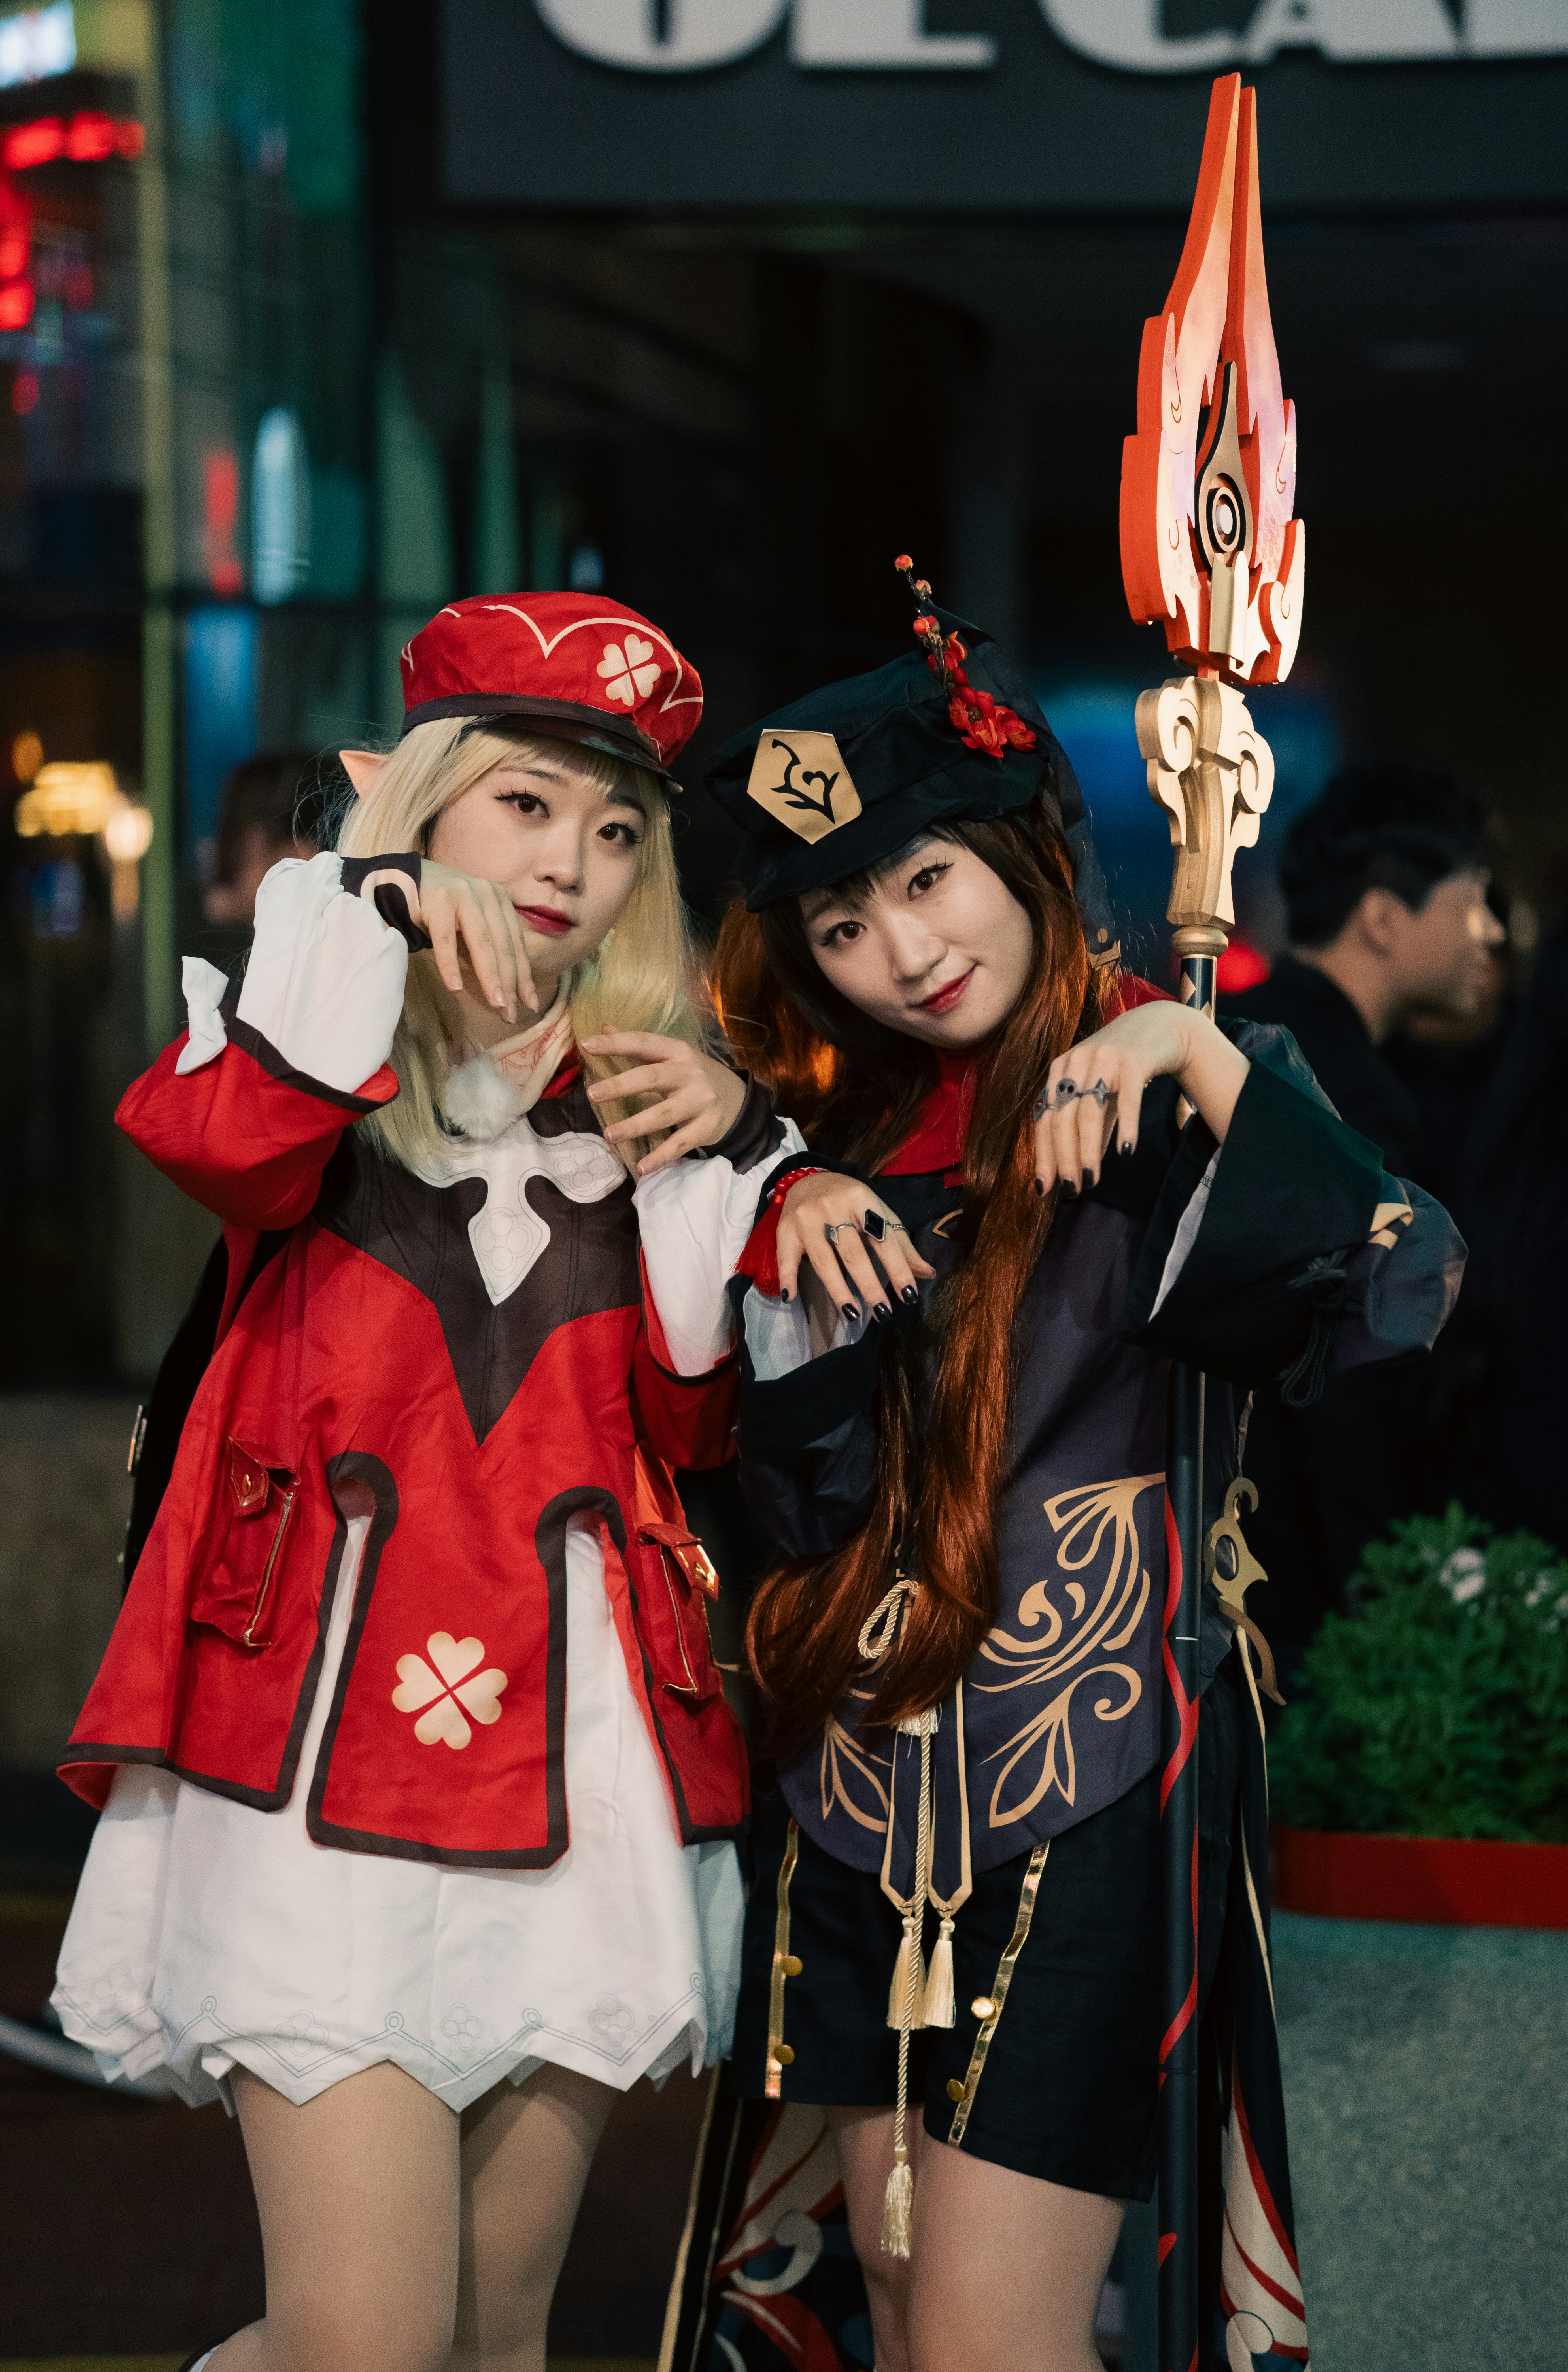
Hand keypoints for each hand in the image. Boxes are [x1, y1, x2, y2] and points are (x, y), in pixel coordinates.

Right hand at [360, 859, 537, 1021]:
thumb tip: (509, 995)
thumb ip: (490, 950)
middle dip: (510, 983)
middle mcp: (487, 894)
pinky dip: (450, 964)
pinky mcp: (438, 901)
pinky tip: (455, 987)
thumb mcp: (473, 926)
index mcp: (500, 901)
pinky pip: (445, 938)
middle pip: (503, 946)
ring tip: (496, 1004)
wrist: (406, 882)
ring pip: (482, 942)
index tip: (531, 1005)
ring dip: (490, 976)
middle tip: (511, 1015)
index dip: (524, 977)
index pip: (516, 945)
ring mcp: (463, 895)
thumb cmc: (445, 912)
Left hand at [580, 1032, 747, 1174]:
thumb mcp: (672, 1056)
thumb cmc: (693, 1076)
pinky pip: (680, 1143)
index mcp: (677, 1052)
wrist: (738, 1100)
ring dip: (635, 1125)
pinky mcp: (706, 1128)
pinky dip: (661, 1157)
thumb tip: (603, 1027)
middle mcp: (689, 1074)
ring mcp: (699, 1102)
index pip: (644, 1043)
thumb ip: (638, 1047)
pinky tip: (642, 1167)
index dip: (616, 1043)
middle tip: (592, 1094)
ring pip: (663, 1114)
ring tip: (609, 1135)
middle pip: (652, 1077)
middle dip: (621, 1085)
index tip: (587, 1044)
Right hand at [775, 1172, 934, 1321]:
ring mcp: (806, 1219)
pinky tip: (792, 1299)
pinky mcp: (785, 1230)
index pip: (884, 1239)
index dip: (898, 1268)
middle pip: (853, 1252)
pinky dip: (788, 1278)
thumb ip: (901, 1244)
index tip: (909, 1296)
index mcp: (862, 1200)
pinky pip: (786, 1258)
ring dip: (838, 1289)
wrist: (808, 1179)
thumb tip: (927, 1273)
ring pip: (823, 1260)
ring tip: (853, 1314)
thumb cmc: (850, 1202)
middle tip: (883, 1313)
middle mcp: (832, 1207)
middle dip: (869, 1285)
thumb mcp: (878, 1213)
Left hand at [1033, 1003, 1247, 1194]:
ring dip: (1089, 1150)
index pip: (1045, 1119)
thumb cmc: (1123, 1066)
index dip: (1043, 1155)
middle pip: (1063, 1118)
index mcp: (1060, 1070)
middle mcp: (1076, 1061)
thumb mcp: (1099, 1093)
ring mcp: (1104, 1058)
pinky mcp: (1133, 1059)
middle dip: (1064, 1158)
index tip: (1044, 1188)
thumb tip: (1075, 1168)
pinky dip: (1126, 1125)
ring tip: (1091, 1179)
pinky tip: (1125, 1151)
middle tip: (1071, 1189)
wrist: (1162, 1026)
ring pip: (1089, 1111)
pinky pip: (1127, 1098)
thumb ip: (1087, 1125)